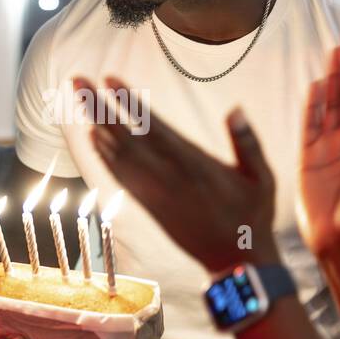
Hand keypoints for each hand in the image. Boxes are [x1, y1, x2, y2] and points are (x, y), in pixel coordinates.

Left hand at [77, 76, 280, 271]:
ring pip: (118, 156)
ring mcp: (156, 194)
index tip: (109, 78)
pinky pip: (121, 178)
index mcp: (195, 166)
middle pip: (126, 137)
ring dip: (97, 125)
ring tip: (79, 99)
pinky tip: (93, 138)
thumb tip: (235, 109)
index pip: (154, 128)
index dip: (129, 103)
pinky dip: (105, 157)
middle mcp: (169, 179)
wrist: (235, 260)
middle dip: (99, 107)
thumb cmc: (252, 215)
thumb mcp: (262, 178)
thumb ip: (248, 143)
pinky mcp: (150, 207)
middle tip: (77, 80)